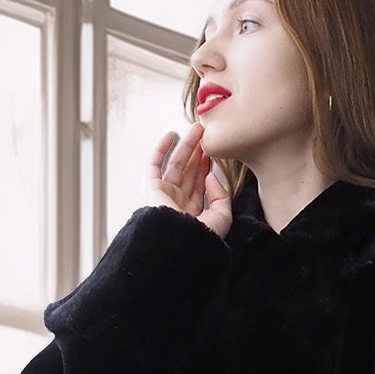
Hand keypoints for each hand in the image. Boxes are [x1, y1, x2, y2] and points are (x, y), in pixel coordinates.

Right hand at [146, 121, 231, 237]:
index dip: (206, 167)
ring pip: (176, 165)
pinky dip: (160, 150)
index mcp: (193, 215)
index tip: (212, 152)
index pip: (200, 186)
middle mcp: (178, 205)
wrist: (180, 243)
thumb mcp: (222, 217)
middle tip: (205, 134)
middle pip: (189, 172)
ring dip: (186, 147)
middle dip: (197, 153)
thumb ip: (221, 196)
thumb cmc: (202, 237)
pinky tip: (171, 136)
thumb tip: (211, 175)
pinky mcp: (152, 190)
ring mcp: (165, 196)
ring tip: (197, 130)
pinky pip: (154, 166)